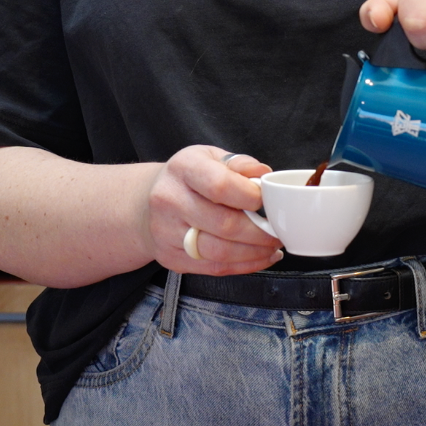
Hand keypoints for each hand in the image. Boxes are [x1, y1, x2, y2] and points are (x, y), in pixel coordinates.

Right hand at [142, 146, 281, 275]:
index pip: (220, 186)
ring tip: (272, 246)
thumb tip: (263, 174)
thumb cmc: (188, 178)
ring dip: (254, 253)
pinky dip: (243, 266)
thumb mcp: (210, 157)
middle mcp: (169, 201)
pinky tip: (260, 257)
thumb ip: (239, 163)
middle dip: (260, 232)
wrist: (146, 203)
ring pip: (219, 252)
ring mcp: (167, 233)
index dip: (250, 197)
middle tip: (279, 231)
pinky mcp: (171, 258)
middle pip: (224, 224)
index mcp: (183, 169)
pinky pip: (213, 268)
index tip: (268, 201)